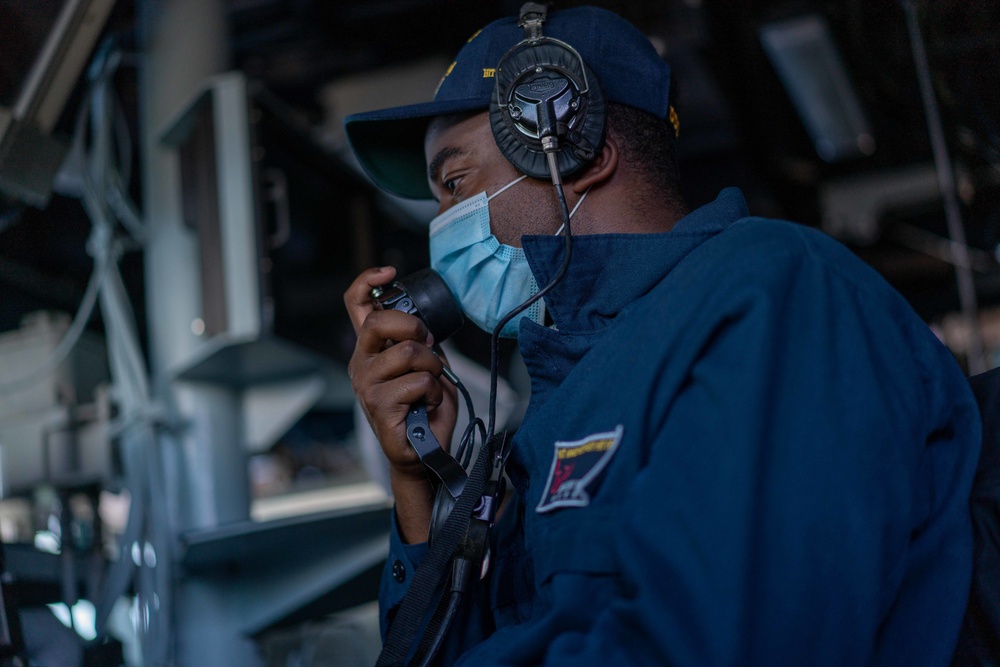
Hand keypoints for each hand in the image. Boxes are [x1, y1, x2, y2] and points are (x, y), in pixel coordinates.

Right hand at [344, 267, 458, 541]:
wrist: (424, 453)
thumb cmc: (425, 409)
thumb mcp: (427, 366)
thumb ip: (419, 343)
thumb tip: (423, 326)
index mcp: (370, 349)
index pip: (356, 306)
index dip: (367, 282)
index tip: (389, 272)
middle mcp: (361, 363)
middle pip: (381, 322)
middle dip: (416, 330)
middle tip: (430, 349)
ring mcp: (366, 385)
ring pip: (408, 353)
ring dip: (433, 367)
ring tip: (432, 385)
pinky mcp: (379, 406)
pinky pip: (418, 382)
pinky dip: (434, 391)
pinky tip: (428, 405)